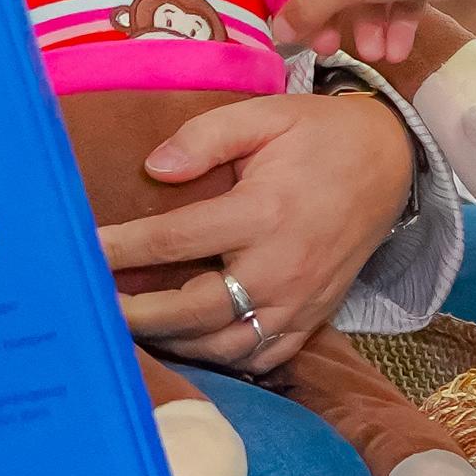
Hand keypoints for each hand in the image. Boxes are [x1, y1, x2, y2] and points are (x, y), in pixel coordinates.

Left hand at [105, 88, 416, 371]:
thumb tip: (153, 170)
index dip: (122, 249)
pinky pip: (262, 357)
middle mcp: (282, 266)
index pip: (175, 240)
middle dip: (138, 315)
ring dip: (174, 344)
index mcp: (263, 212)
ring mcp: (300, 300)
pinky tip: (187, 347)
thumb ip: (205, 138)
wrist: (392, 161)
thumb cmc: (320, 135)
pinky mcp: (314, 317)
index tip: (83, 253)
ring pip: (225, 344)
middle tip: (94, 310)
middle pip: (194, 310)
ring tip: (132, 330)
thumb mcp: (264, 116)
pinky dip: (221, 360)